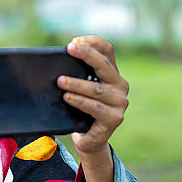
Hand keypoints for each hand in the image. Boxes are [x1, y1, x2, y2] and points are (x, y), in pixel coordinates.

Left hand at [57, 35, 128, 157]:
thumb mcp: (80, 89)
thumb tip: (61, 57)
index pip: (107, 51)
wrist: (89, 140)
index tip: (74, 41)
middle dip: (86, 55)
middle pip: (104, 65)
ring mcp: (120, 103)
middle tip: (70, 49)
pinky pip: (95, 107)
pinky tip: (68, 97)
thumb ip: (77, 73)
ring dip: (77, 83)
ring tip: (60, 81)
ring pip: (97, 89)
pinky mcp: (114, 118)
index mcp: (112, 74)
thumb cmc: (81, 111)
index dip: (93, 43)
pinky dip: (80, 101)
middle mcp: (120, 86)